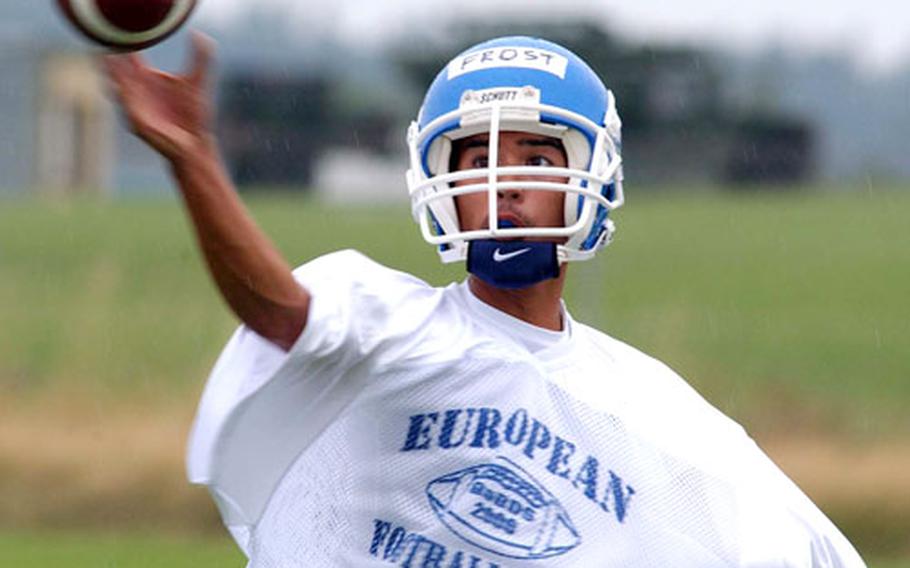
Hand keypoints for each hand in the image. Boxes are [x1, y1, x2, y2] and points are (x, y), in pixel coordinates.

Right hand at [102, 32, 214, 162]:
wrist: (195, 141)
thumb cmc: (194, 112)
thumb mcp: (197, 81)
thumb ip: (200, 57)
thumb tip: (201, 34)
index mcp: (148, 78)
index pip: (132, 59)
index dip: (126, 47)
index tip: (121, 34)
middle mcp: (138, 89)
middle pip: (119, 70)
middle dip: (112, 59)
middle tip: (109, 44)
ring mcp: (134, 105)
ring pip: (116, 86)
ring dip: (112, 74)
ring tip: (106, 60)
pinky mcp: (136, 121)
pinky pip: (126, 106)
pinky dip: (123, 96)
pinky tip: (121, 86)